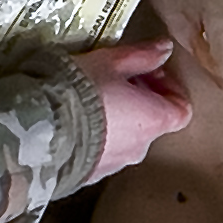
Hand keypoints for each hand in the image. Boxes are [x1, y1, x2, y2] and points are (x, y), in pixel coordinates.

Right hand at [75, 38, 188, 181]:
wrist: (41, 130)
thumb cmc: (82, 90)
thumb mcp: (111, 62)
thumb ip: (142, 56)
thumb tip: (165, 48)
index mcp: (153, 120)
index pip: (181, 110)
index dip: (169, 89)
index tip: (147, 72)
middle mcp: (140, 147)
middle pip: (152, 123)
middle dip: (140, 100)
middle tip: (115, 79)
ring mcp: (115, 165)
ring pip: (126, 139)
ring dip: (118, 120)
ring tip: (90, 99)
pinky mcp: (90, 174)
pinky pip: (101, 152)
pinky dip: (97, 138)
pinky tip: (74, 122)